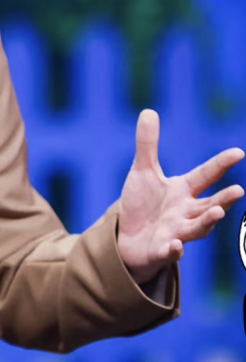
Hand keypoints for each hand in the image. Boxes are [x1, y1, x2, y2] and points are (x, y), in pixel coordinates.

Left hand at [118, 108, 243, 283]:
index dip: (220, 164)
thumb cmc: (142, 204)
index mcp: (182, 191)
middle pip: (208, 206)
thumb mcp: (143, 171)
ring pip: (196, 229)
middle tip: (238, 190)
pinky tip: (175, 245)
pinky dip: (173, 249)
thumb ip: (148, 144)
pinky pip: (169, 252)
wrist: (127, 238)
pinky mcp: (161, 250)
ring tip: (217, 212)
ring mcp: (176, 233)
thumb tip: (148, 111)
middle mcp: (185, 212)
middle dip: (223, 199)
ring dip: (206, 222)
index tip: (239, 152)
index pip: (205, 175)